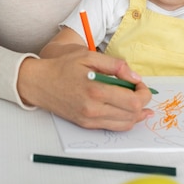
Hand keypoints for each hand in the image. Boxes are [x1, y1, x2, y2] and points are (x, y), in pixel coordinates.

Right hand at [17, 46, 152, 129]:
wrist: (39, 83)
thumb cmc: (63, 66)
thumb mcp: (89, 56)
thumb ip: (115, 65)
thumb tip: (135, 77)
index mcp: (95, 90)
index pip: (132, 101)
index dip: (143, 93)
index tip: (142, 85)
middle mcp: (93, 110)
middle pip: (131, 115)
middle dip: (142, 103)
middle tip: (142, 91)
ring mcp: (89, 120)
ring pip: (124, 125)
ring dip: (136, 115)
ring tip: (140, 104)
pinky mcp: (86, 125)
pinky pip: (112, 127)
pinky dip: (124, 120)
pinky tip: (128, 111)